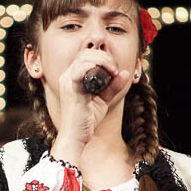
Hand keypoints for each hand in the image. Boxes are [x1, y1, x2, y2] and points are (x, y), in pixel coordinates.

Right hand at [51, 48, 130, 163]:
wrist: (76, 136)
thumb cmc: (86, 119)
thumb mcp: (103, 99)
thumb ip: (113, 86)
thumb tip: (124, 73)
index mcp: (71, 76)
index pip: (86, 55)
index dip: (102, 57)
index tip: (114, 69)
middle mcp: (66, 76)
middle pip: (86, 53)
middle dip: (105, 58)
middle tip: (115, 71)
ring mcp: (68, 83)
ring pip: (84, 58)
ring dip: (103, 61)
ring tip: (113, 73)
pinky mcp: (72, 91)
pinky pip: (80, 71)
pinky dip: (95, 67)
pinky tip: (108, 74)